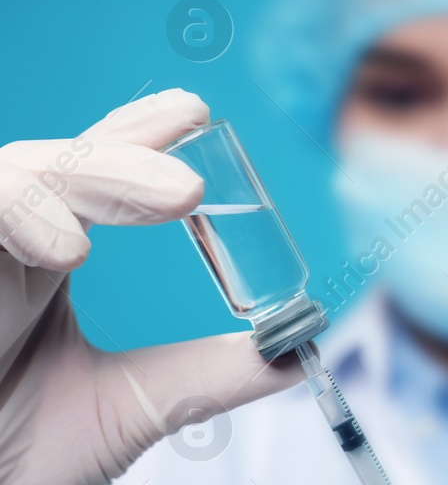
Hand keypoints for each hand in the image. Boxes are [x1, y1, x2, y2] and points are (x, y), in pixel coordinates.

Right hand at [0, 89, 303, 482]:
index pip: (93, 172)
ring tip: (175, 197)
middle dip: (127, 151)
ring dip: (94, 175)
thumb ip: (211, 375)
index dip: (137, 136)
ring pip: (12, 174)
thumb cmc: (17, 456)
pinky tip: (68, 249)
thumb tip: (298, 349)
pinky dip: (20, 214)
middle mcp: (3, 244)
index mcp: (46, 256)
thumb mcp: (130, 411)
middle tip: (197, 179)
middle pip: (55, 160)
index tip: (194, 117)